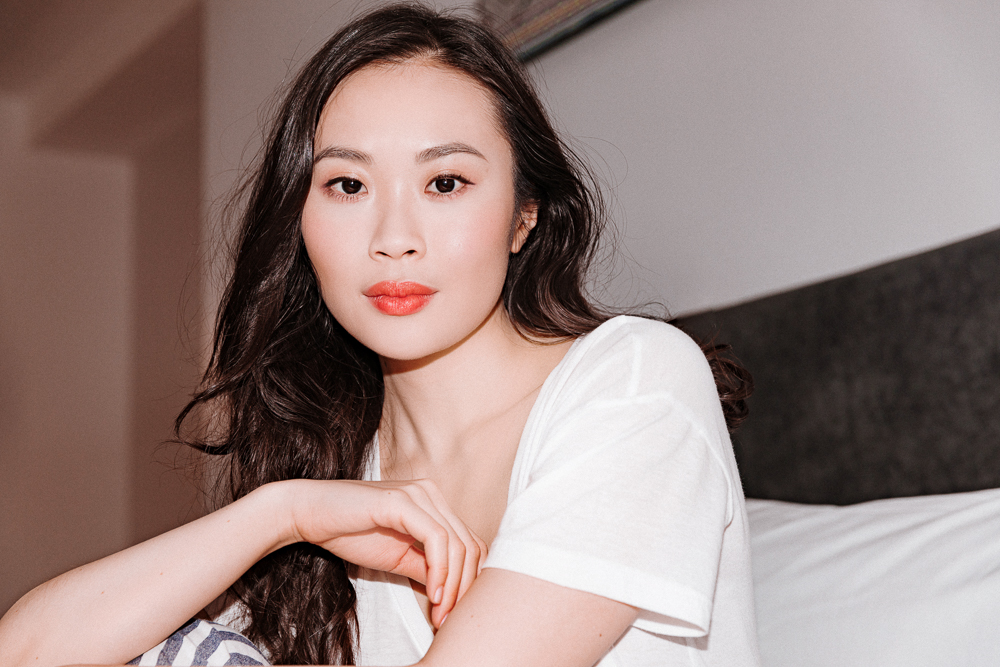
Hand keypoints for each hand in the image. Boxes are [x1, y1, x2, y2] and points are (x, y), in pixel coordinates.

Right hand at [284, 478, 486, 626]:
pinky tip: (433, 593)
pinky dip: (439, 570)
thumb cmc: (350, 533)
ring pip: (457, 544)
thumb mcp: (397, 558)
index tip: (452, 614)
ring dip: (453, 584)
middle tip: (448, 620)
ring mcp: (418, 494)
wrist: (308, 513)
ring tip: (440, 612)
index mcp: (434, 504)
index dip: (468, 581)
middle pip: (469, 545)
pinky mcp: (402, 501)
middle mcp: (432, 494)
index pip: (469, 543)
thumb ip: (426, 569)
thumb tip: (453, 594)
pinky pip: (435, 538)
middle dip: (464, 588)